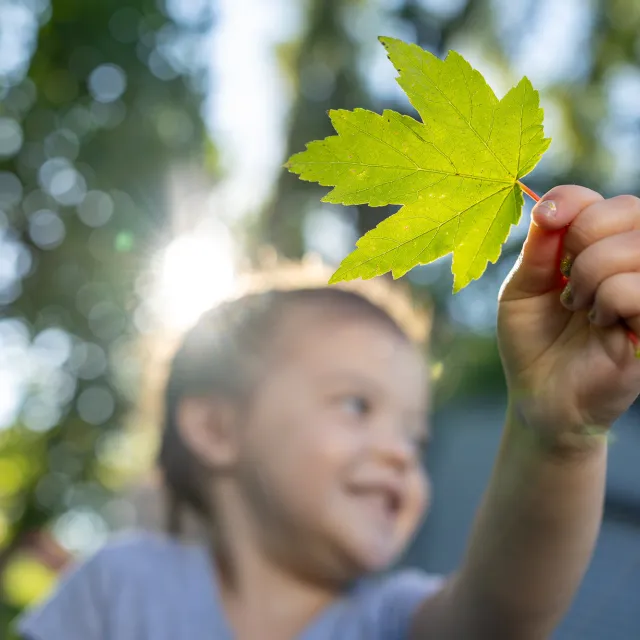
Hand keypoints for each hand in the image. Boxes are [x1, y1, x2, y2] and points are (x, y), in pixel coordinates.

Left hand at [497, 185, 639, 448]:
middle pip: (629, 209)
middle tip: (565, 281)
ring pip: (634, 246)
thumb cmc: (532, 340)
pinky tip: (601, 322)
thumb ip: (539, 248)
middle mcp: (633, 264)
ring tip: (580, 305)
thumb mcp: (522, 289)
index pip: (605, 201)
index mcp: (602, 249)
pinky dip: (610, 299)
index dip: (573, 200)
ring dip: (592, 273)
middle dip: (582, 238)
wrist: (537, 395)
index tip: (545, 220)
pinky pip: (637, 287)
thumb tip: (548, 206)